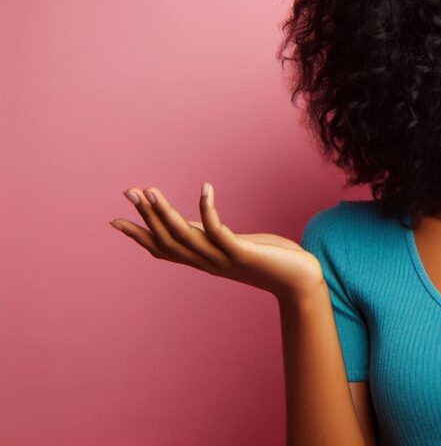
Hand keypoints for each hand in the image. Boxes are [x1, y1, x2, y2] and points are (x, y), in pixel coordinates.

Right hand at [110, 182, 325, 301]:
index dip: (139, 235)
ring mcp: (224, 259)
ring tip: (151, 190)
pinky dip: (209, 209)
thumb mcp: (232, 245)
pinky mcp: (243, 253)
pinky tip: (205, 188)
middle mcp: (207, 262)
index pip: (162, 249)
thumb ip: (209, 236)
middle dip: (147, 216)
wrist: (298, 280)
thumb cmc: (268, 259)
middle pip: (169, 240)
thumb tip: (187, 222)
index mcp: (202, 260)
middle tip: (129, 192)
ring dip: (167, 212)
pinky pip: (219, 231)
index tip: (114, 220)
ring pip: (186, 236)